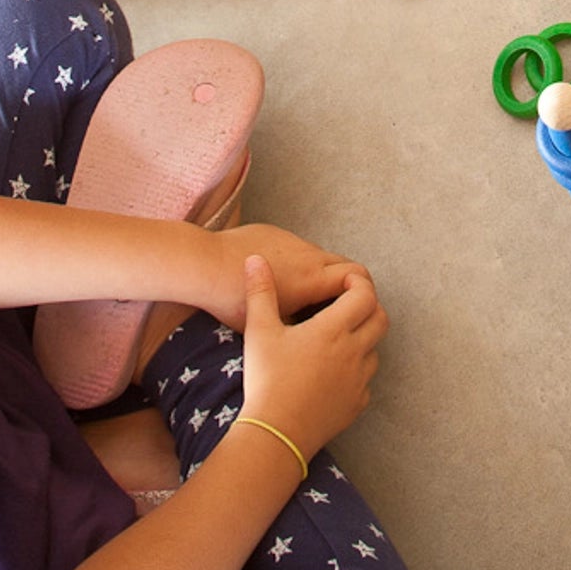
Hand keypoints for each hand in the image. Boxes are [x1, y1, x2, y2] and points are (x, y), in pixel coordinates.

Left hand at [207, 225, 364, 325]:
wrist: (205, 264)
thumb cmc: (232, 302)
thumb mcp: (268, 325)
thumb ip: (298, 326)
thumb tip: (312, 336)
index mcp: (312, 279)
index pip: (358, 278)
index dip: (365, 294)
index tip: (358, 312)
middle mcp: (308, 255)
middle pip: (346, 264)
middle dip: (350, 285)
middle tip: (342, 308)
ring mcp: (293, 241)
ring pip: (322, 256)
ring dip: (325, 274)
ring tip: (310, 298)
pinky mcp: (276, 233)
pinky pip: (300, 248)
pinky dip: (303, 264)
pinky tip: (284, 281)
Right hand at [238, 255, 384, 460]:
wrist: (275, 434)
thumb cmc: (267, 380)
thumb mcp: (259, 331)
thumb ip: (260, 291)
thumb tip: (254, 260)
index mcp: (334, 329)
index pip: (365, 294)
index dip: (359, 283)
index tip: (343, 283)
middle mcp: (354, 352)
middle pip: (380, 319)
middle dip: (368, 307)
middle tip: (346, 306)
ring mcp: (358, 381)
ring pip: (375, 350)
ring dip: (364, 340)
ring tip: (339, 339)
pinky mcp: (356, 405)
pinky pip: (366, 382)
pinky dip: (357, 372)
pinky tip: (335, 373)